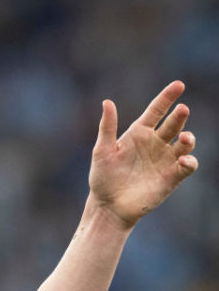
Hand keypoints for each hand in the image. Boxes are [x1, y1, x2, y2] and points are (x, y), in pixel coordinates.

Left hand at [88, 80, 197, 228]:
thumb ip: (107, 127)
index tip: (179, 84)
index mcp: (139, 133)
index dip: (167, 97)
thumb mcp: (102, 151)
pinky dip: (189, 161)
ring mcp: (165, 159)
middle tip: (182, 110)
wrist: (108, 205)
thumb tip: (107, 102)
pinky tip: (183, 161)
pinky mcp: (172, 177)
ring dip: (188, 139)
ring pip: (185, 143)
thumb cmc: (102, 177)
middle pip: (173, 125)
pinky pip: (187, 166)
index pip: (157, 110)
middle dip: (179, 116)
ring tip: (185, 138)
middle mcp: (155, 143)